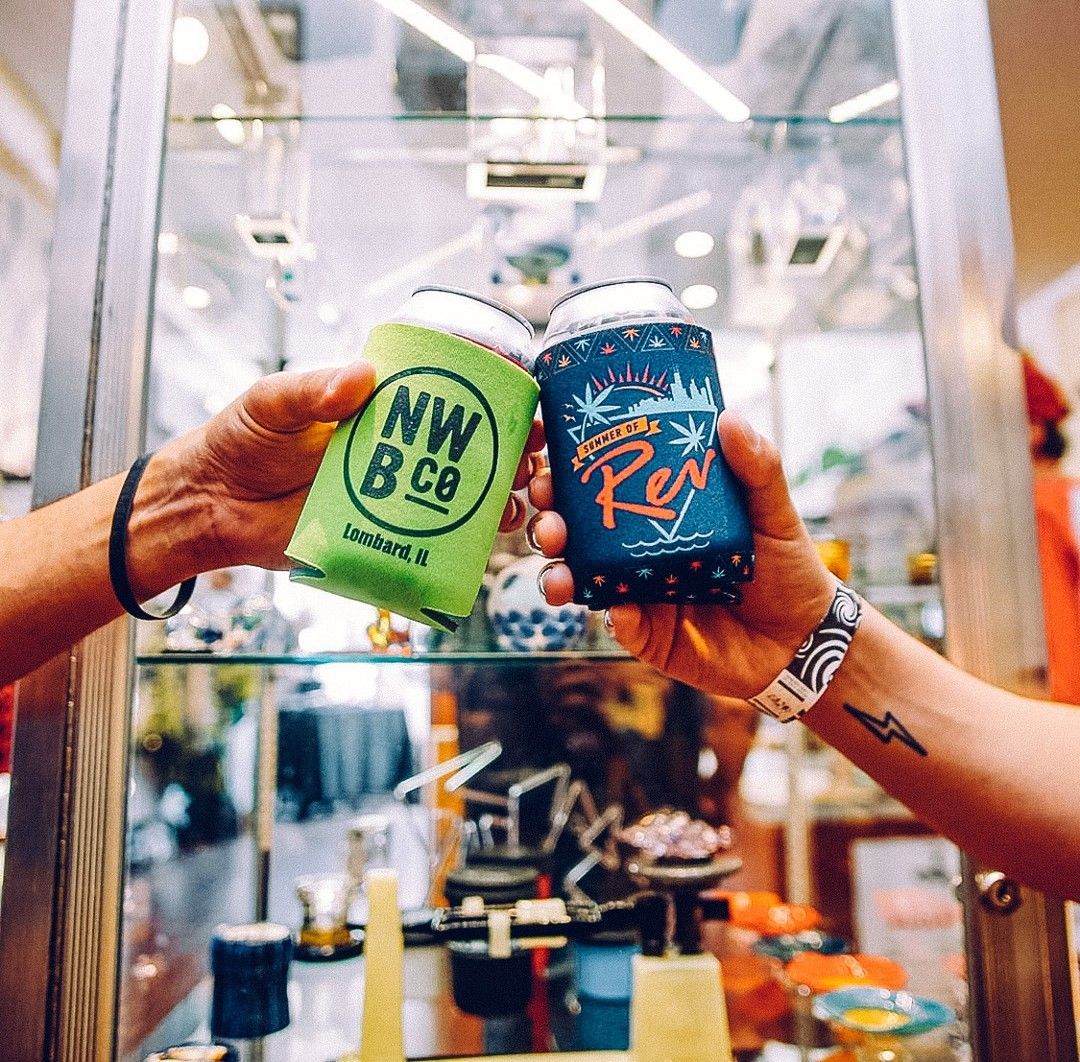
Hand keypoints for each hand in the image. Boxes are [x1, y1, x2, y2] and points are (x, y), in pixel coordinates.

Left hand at [168, 362, 541, 571]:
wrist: (211, 508)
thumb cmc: (240, 441)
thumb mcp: (272, 403)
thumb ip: (312, 391)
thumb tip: (360, 378)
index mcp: (378, 406)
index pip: (444, 390)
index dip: (486, 389)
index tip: (518, 388)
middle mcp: (396, 447)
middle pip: (467, 444)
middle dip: (508, 446)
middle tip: (531, 450)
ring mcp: (393, 492)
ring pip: (460, 491)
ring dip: (497, 493)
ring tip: (515, 496)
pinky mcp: (382, 534)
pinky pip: (432, 537)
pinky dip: (465, 537)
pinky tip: (487, 534)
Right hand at [528, 410, 835, 698]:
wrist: (805, 637)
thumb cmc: (787, 568)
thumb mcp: (773, 511)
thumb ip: (756, 468)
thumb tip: (730, 417)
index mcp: (657, 516)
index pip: (601, 491)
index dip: (566, 478)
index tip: (549, 462)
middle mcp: (639, 555)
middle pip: (578, 537)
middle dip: (550, 526)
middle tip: (548, 521)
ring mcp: (640, 596)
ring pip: (584, 583)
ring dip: (559, 576)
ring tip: (558, 574)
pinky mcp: (651, 638)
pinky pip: (621, 626)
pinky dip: (615, 617)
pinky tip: (619, 609)